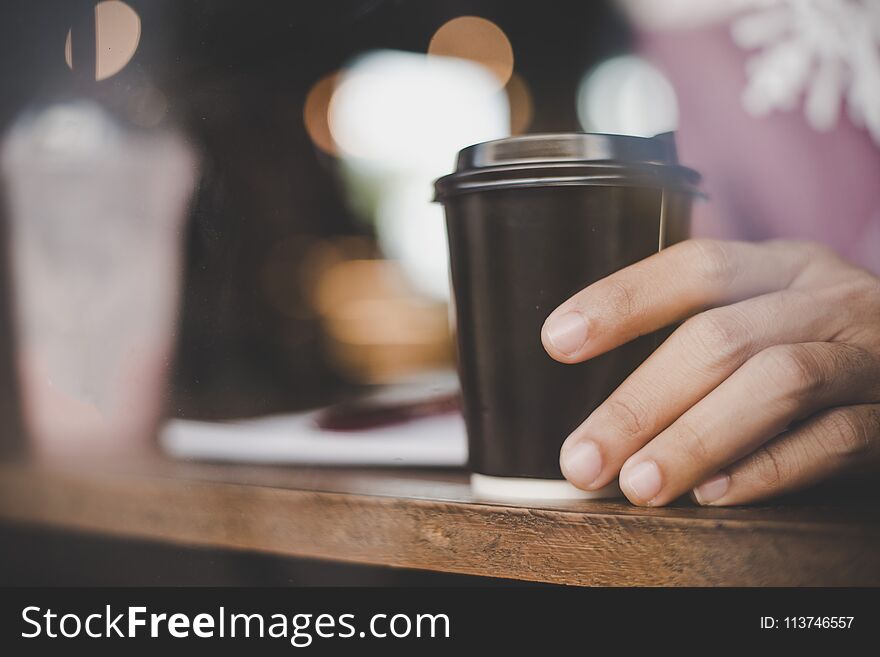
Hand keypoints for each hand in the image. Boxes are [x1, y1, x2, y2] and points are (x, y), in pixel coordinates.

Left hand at [541, 239, 879, 505]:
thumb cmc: (826, 349)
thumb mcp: (774, 318)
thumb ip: (708, 344)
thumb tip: (606, 417)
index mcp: (784, 269)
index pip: (697, 268)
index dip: (624, 299)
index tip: (558, 340)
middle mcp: (828, 300)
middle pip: (722, 337)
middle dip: (641, 402)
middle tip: (583, 459)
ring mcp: (869, 356)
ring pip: (778, 383)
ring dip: (696, 437)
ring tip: (638, 484)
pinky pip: (836, 439)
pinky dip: (770, 468)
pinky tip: (714, 493)